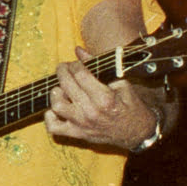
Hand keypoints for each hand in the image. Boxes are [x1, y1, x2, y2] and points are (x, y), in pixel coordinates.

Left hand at [45, 51, 159, 150]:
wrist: (137, 132)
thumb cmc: (130, 105)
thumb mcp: (121, 83)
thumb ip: (98, 66)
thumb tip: (79, 51)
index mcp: (105, 97)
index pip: (80, 74)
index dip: (74, 64)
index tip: (75, 63)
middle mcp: (91, 111)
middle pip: (66, 85)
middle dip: (62, 71)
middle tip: (64, 68)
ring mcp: (82, 124)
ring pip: (57, 105)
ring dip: (56, 92)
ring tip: (62, 88)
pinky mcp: (77, 134)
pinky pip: (54, 128)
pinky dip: (50, 117)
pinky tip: (56, 108)